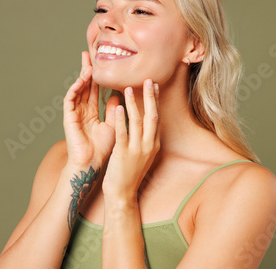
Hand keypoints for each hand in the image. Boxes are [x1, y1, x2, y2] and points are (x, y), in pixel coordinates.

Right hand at [63, 51, 119, 167]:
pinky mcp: (69, 117)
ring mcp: (75, 113)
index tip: (101, 63)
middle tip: (89, 53)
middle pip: (84, 86)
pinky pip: (70, 100)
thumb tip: (118, 94)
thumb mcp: (113, 125)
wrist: (92, 163)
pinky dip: (75, 89)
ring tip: (88, 63)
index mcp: (92, 112)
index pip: (94, 90)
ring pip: (77, 90)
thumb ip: (114, 109)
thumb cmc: (103, 148)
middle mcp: (82, 110)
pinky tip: (81, 80)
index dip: (97, 76)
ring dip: (82, 76)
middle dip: (86, 70)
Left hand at [102, 79, 160, 198]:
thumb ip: (143, 138)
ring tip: (128, 88)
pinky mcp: (124, 154)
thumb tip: (143, 121)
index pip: (157, 118)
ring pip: (138, 122)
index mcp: (154, 144)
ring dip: (134, 103)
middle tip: (147, 80)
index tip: (154, 85)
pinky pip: (123, 133)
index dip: (155, 101)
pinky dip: (121, 119)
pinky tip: (118, 106)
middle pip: (152, 116)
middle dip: (150, 97)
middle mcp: (149, 145)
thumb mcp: (141, 154)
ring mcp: (137, 150)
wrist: (123, 194)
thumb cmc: (129, 173)